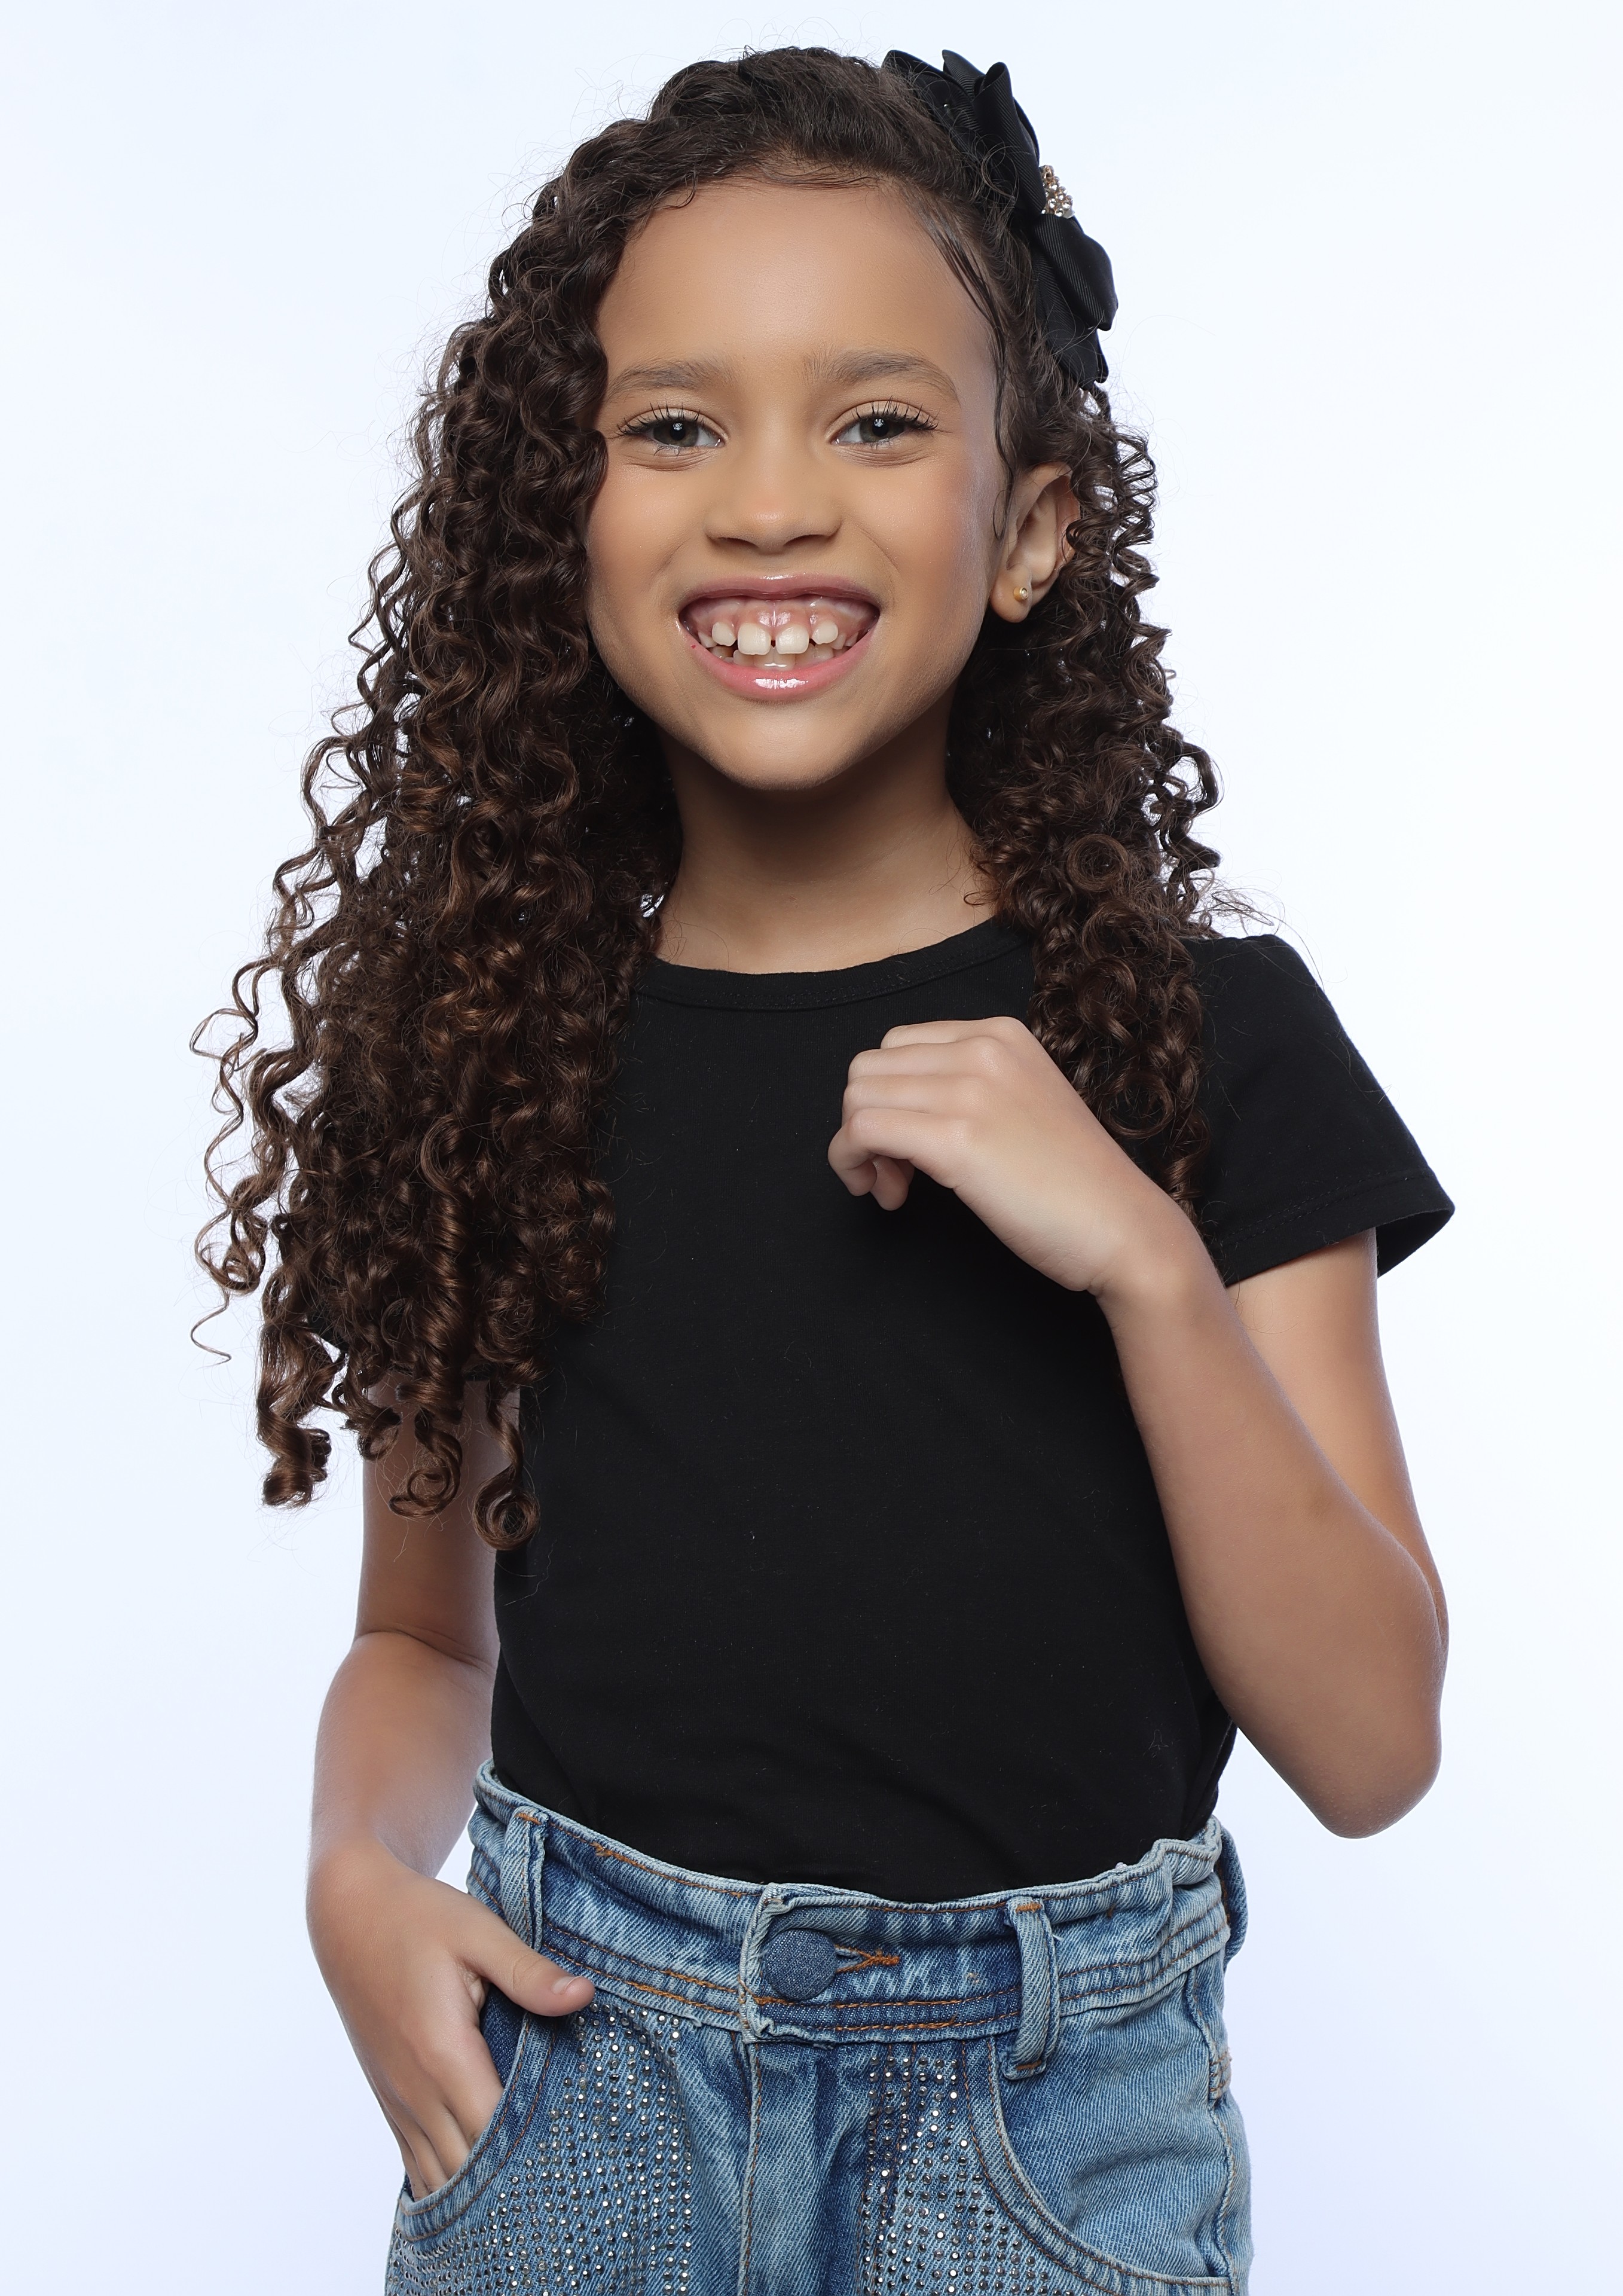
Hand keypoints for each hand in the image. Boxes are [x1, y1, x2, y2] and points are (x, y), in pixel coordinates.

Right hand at [308, 1836, 592, 2198]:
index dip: (535, 2151)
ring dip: (480, 2190)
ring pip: (439, 2177)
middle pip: (468, 2169)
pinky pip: (417, 2164)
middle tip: (568, 2182)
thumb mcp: (478, 1931)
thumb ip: (528, 1972)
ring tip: (532, 2196)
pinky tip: (481, 2192)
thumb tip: (583, 1995)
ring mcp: (398, 2101)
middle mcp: (416, 2091)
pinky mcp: (391, 2100)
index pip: (494, 2132)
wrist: (350, 1915)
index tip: (579, 2152)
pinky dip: (448, 2181)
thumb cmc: (418, 1918)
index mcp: (443, 2053)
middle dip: (515, 2181)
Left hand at [827, 1015, 1197, 1298]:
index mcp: (1000, 1035)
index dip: (889, 1098)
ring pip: (856, 1098)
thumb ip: (969, 1088)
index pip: (897, 1046)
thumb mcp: (1022, 1105)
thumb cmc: (1074, 1184)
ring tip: (896, 1187)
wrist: (1124, 1228)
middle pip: (868, 1069)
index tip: (909, 1148)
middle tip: (896, 1173)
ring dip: (858, 1148)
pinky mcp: (955, 1138)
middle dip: (866, 1122)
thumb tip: (899, 1108)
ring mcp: (969, 1090)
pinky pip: (860, 1131)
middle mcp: (982, 1048)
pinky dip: (855, 1164)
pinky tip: (892, 1196)